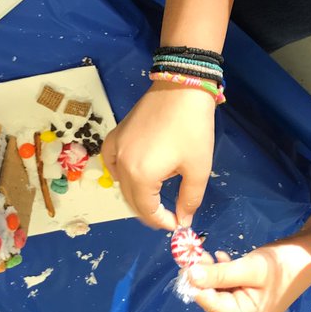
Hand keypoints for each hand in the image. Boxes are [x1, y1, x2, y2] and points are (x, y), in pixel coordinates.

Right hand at [102, 84, 215, 229]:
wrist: (182, 87)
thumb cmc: (193, 128)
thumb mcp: (198, 168)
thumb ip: (189, 199)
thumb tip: (183, 220)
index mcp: (141, 175)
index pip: (146, 210)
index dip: (162, 222)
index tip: (177, 224)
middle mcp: (122, 165)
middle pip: (131, 200)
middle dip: (150, 213)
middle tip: (169, 216)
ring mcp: (115, 148)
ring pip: (121, 183)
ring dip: (137, 195)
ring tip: (156, 198)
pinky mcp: (116, 135)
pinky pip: (112, 163)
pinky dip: (120, 174)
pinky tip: (133, 175)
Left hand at [186, 243, 310, 311]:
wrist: (310, 253)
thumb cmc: (283, 263)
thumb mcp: (250, 267)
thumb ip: (220, 274)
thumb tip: (190, 276)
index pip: (214, 306)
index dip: (197, 288)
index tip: (184, 267)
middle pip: (215, 299)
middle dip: (202, 279)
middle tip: (190, 256)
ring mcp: (250, 304)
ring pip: (220, 290)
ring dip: (210, 272)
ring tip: (202, 253)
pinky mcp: (251, 291)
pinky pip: (230, 284)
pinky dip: (222, 271)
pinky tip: (218, 256)